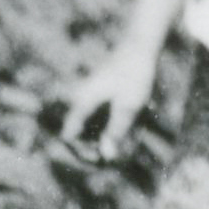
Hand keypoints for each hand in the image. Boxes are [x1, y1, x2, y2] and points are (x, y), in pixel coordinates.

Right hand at [52, 35, 164, 153]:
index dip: (80, 152)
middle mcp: (81, 100)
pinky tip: (130, 128)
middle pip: (79, 132)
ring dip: (106, 137)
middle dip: (95, 147)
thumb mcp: (129, 107)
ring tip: (127, 144)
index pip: (69, 135)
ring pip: (91, 125)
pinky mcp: (100, 95)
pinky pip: (100, 116)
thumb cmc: (134, 75)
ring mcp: (90, 97)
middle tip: (117, 157)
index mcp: (82, 102)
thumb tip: (106, 156)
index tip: (99, 161)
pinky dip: (112, 126)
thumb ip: (116, 131)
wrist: (140, 48)